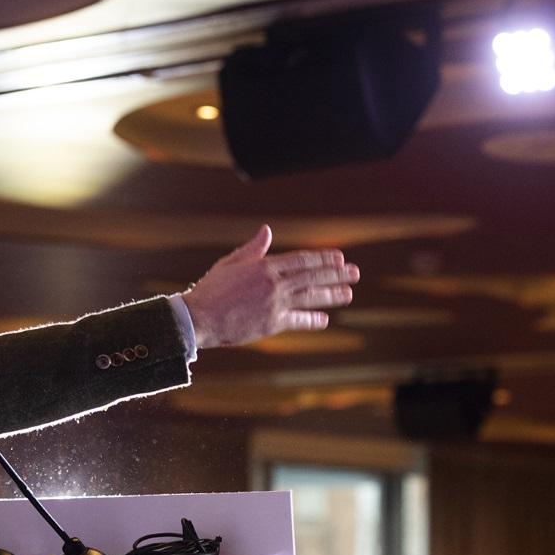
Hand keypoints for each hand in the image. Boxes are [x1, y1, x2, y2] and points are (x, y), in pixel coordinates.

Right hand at [183, 224, 358, 348]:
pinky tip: (324, 319)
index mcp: (265, 266)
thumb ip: (253, 249)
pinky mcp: (272, 323)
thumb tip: (266, 231)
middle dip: (336, 274)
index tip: (339, 258)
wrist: (200, 317)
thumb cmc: (211, 290)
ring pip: (310, 297)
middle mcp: (274, 284)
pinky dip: (312, 319)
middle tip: (354, 273)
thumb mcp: (231, 263)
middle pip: (312, 276)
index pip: (302, 260)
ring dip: (332, 295)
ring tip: (348, 293)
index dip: (323, 258)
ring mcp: (275, 304)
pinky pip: (298, 320)